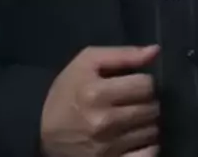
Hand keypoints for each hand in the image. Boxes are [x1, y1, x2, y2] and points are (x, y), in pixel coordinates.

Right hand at [40, 44, 160, 156]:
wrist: (42, 130)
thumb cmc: (68, 91)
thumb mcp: (87, 62)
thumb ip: (123, 54)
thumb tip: (155, 51)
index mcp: (97, 93)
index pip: (146, 85)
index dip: (143, 81)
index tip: (134, 83)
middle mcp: (104, 122)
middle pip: (151, 108)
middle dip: (147, 102)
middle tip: (135, 101)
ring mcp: (108, 148)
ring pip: (152, 131)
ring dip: (147, 123)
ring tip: (133, 118)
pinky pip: (148, 155)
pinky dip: (148, 147)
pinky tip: (137, 138)